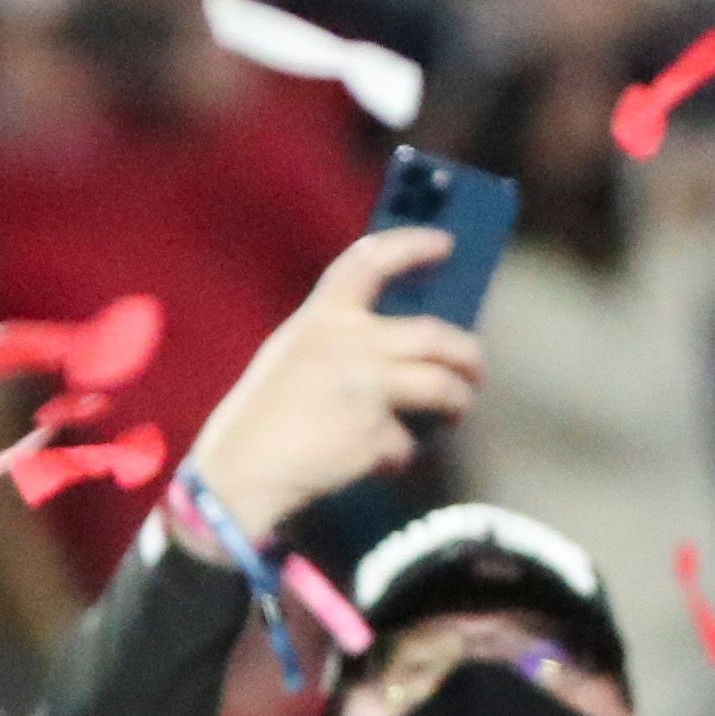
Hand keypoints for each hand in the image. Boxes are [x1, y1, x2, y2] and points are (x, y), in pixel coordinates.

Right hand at [184, 229, 486, 536]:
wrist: (240, 472)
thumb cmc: (264, 416)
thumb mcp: (292, 354)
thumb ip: (340, 339)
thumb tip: (404, 344)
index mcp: (322, 317)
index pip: (372, 260)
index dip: (413, 244)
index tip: (445, 243)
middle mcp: (350, 344)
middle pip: (436, 335)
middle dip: (467, 353)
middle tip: (474, 367)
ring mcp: (367, 388)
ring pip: (443, 386)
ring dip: (459, 399)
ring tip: (458, 408)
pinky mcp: (375, 434)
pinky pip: (407, 441)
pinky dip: (398, 454)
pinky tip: (382, 462)